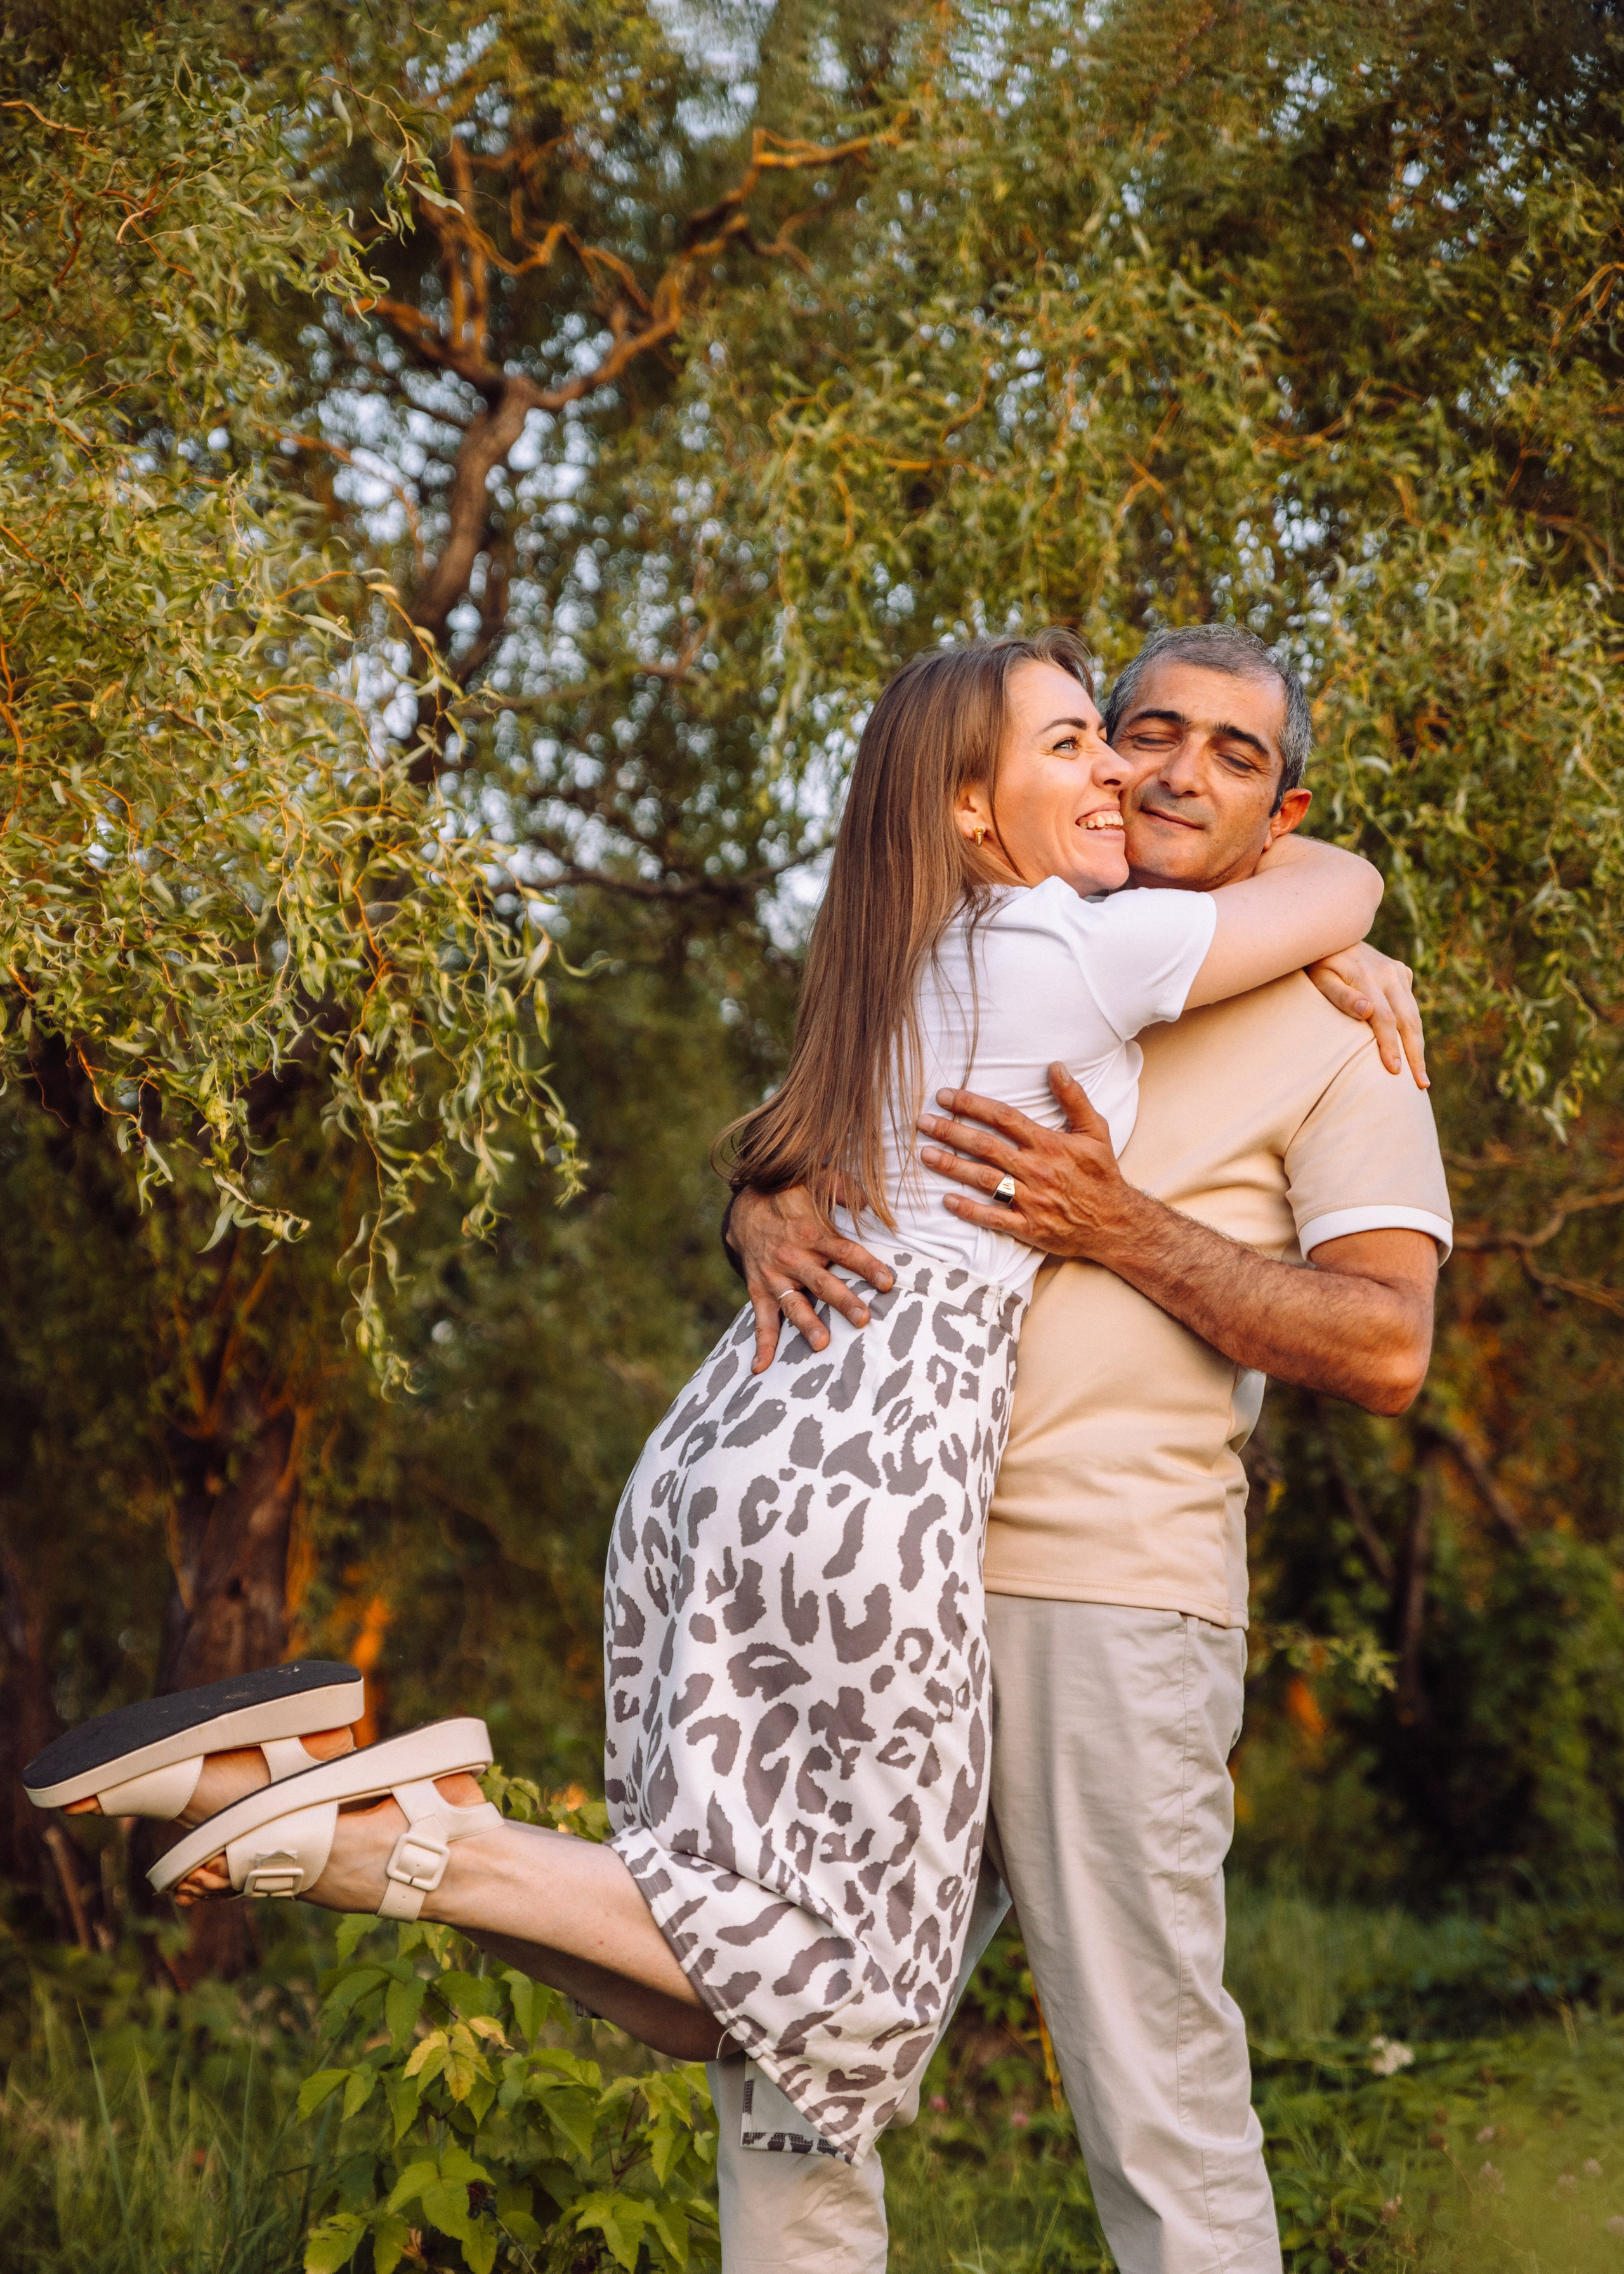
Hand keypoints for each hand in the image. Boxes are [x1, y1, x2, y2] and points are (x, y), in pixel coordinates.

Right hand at [730, 1185, 894, 1375]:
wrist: (746, 1205)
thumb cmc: (791, 1194)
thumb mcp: (817, 1180)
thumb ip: (844, 1189)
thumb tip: (870, 1202)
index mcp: (814, 1233)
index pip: (846, 1252)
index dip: (867, 1267)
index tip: (887, 1282)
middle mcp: (794, 1257)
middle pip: (823, 1282)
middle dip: (843, 1301)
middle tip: (862, 1319)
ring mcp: (775, 1275)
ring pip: (793, 1304)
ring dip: (807, 1325)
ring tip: (822, 1344)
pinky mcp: (759, 1288)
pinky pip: (761, 1318)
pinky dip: (762, 1343)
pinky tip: (761, 1367)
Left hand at [916, 1064, 1145, 1261]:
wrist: (1116, 1223)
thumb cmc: (1102, 1174)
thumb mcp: (1095, 1131)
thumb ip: (1074, 1098)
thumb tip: (1056, 1066)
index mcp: (1049, 1144)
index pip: (1003, 1118)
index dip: (972, 1105)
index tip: (945, 1096)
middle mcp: (1036, 1170)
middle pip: (985, 1146)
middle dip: (951, 1132)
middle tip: (923, 1122)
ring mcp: (1031, 1200)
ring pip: (983, 1179)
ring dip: (951, 1166)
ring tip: (925, 1154)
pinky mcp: (1029, 1227)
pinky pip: (993, 1218)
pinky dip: (969, 1210)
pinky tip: (946, 1200)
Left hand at [1307, 943, 1427, 1085]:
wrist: (1330, 935)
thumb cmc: (1317, 964)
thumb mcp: (1320, 979)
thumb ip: (1341, 996)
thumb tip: (1367, 1011)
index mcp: (1368, 977)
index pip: (1385, 1019)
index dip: (1391, 1046)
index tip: (1394, 1071)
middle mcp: (1389, 973)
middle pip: (1408, 1020)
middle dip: (1415, 1054)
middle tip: (1420, 1084)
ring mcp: (1398, 972)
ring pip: (1414, 1014)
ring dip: (1418, 1045)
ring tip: (1420, 1075)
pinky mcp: (1402, 972)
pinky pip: (1410, 1004)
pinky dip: (1413, 1028)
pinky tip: (1412, 1051)